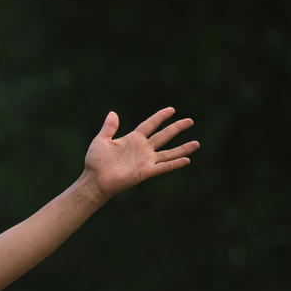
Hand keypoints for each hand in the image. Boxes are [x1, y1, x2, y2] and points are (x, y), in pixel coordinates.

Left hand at [80, 107, 196, 201]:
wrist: (94, 180)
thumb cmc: (96, 162)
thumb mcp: (101, 140)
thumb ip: (109, 127)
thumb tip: (113, 113)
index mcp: (132, 139)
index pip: (150, 125)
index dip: (160, 117)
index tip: (171, 110)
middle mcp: (142, 149)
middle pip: (163, 136)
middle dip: (176, 128)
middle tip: (190, 121)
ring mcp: (145, 160)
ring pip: (168, 153)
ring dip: (182, 148)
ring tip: (196, 143)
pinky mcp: (145, 172)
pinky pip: (163, 167)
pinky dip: (175, 164)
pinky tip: (187, 160)